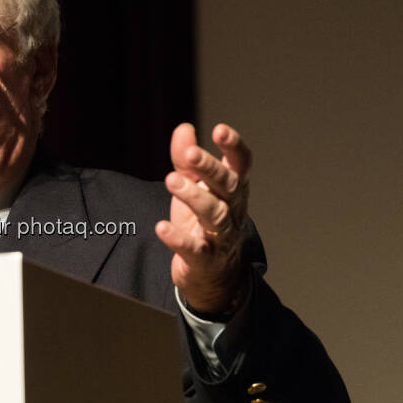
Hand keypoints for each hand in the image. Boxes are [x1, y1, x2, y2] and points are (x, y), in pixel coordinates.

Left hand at [155, 122, 251, 314]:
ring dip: (194, 196)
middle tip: (190, 155)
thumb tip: (184, 128)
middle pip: (228, 186)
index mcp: (232, 190)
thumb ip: (187, 160)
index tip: (219, 130)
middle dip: (210, 168)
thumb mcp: (193, 188)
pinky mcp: (205, 260)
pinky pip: (194, 249)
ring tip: (171, 180)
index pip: (241, 165)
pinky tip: (161, 227)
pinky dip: (178, 239)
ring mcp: (221, 237)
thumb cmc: (202, 223)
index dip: (234, 147)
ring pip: (215, 214)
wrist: (211, 274)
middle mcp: (232, 211)